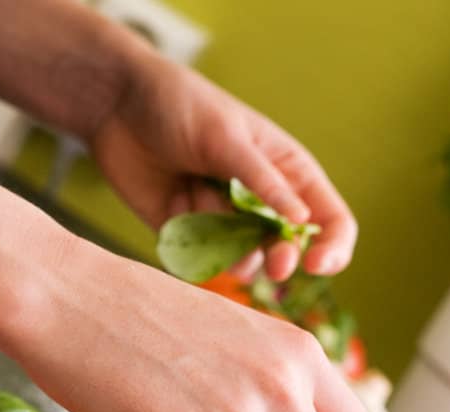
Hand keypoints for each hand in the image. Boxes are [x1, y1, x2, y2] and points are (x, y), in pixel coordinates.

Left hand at [84, 49, 356, 281]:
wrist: (116, 107)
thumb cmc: (181, 107)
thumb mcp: (227, 138)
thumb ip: (263, 182)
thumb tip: (302, 221)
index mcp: (288, 173)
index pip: (331, 221)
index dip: (332, 248)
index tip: (316, 264)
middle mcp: (264, 204)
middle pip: (292, 251)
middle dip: (284, 259)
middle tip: (274, 266)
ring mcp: (228, 223)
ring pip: (248, 261)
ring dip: (231, 247)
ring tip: (199, 200)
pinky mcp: (192, 237)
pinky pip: (206, 262)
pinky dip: (196, 249)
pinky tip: (177, 207)